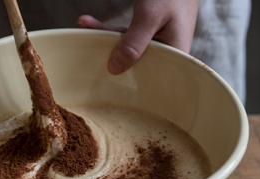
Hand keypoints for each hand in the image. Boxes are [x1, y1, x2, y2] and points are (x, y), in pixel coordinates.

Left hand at [77, 0, 199, 74]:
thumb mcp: (151, 16)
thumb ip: (134, 40)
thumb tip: (114, 68)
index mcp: (174, 57)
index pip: (149, 78)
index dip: (128, 82)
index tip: (106, 81)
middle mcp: (165, 55)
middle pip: (135, 66)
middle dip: (111, 61)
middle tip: (89, 59)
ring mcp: (154, 45)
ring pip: (126, 51)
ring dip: (104, 41)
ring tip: (85, 29)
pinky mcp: (145, 36)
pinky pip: (124, 37)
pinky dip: (108, 29)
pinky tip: (88, 22)